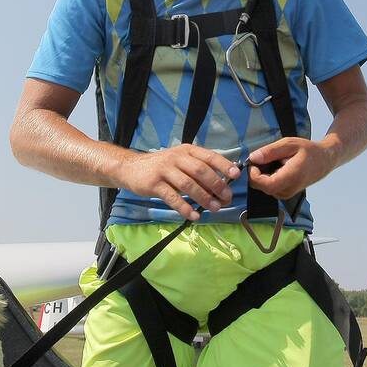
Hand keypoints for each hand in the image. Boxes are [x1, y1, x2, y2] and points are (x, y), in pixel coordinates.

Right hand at [117, 144, 240, 220]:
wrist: (130, 168)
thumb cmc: (161, 166)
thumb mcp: (180, 161)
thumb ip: (197, 169)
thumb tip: (221, 186)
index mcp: (186, 150)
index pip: (208, 156)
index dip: (223, 165)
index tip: (236, 175)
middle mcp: (176, 157)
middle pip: (200, 170)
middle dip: (216, 185)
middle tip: (226, 198)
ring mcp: (164, 170)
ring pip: (188, 184)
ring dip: (203, 198)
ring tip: (214, 208)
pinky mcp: (154, 184)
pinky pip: (172, 197)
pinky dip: (184, 207)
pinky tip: (194, 216)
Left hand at [248, 137, 335, 199]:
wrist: (324, 161)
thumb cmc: (309, 151)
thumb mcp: (289, 144)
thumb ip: (270, 151)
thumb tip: (253, 158)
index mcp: (292, 177)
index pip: (267, 185)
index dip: (255, 175)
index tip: (253, 163)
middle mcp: (289, 189)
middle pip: (262, 187)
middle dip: (257, 173)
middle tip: (264, 158)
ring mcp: (287, 194)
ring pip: (264, 188)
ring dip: (263, 175)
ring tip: (275, 162)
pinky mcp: (285, 194)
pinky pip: (269, 188)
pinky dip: (268, 178)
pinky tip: (277, 168)